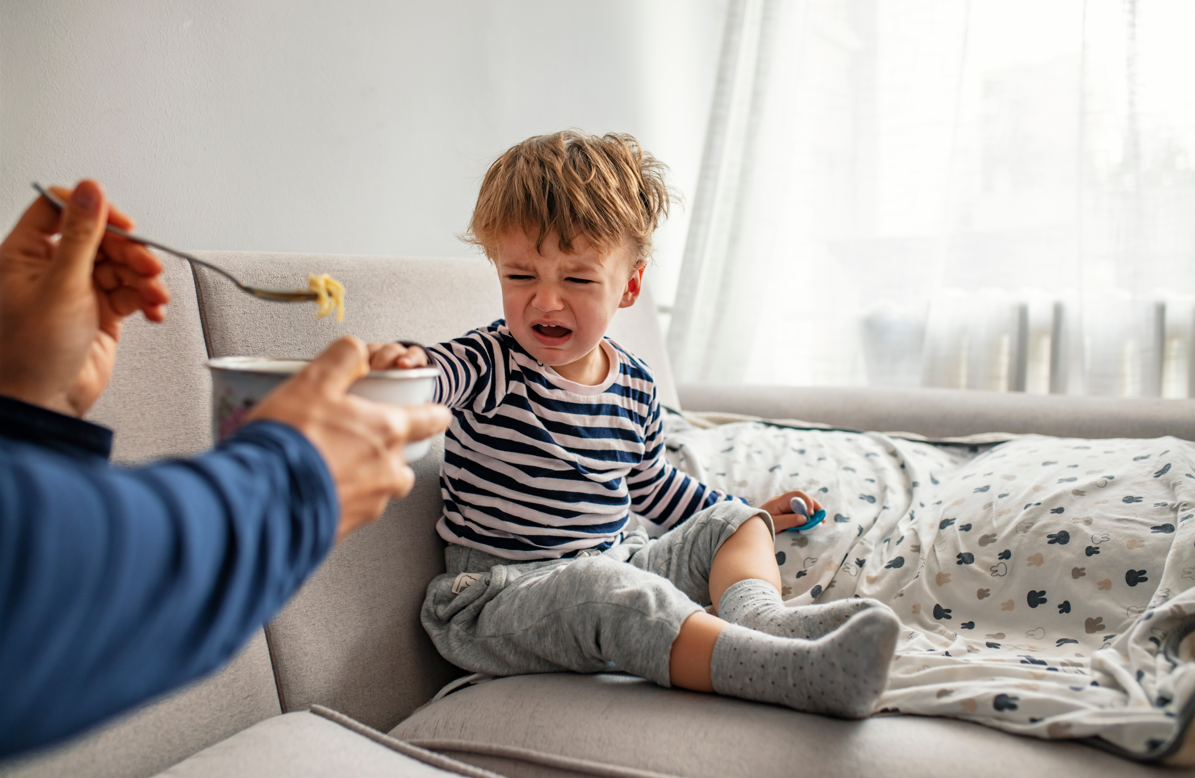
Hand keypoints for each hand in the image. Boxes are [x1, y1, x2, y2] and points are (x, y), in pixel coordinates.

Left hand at [0, 181, 168, 416]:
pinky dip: (146, 299)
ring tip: (154, 294)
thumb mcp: (60, 286)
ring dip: (143, 277)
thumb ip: (81, 236)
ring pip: (120, 266)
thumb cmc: (31, 354)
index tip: (122, 225)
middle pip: (100, 239)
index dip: (94, 211)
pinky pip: (130, 294)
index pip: (58, 210)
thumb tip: (91, 191)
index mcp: (25, 255)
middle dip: (129, 251)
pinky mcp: (100, 314)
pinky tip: (152, 309)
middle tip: (146, 267)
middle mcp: (50, 269)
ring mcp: (77, 291)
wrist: (44, 404)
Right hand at [248, 336, 450, 540]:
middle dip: (388, 450)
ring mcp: (370, 503)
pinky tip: (314, 487)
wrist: (262, 499)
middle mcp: (387, 470)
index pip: (431, 420)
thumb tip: (357, 350)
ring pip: (380, 487)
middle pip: (403, 459)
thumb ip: (342, 359)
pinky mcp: (347, 527)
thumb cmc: (290, 441)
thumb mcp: (314, 381)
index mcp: (387, 431)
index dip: (434, 414)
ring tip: (331, 464)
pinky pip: (352, 509)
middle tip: (358, 439)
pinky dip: (340, 498)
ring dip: (364, 476)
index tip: (434, 413)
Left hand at [757, 489, 822, 531]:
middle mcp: (785, 501)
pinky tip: (812, 522)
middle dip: (814, 506)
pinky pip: (800, 512)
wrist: (750, 524)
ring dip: (812, 511)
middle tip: (822, 517)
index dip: (807, 501)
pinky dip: (807, 516)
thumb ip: (788, 520)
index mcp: (780, 500)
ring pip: (803, 505)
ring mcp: (786, 506)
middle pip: (803, 498)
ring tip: (820, 520)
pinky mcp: (787, 513)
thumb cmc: (760, 522)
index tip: (811, 514)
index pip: (797, 494)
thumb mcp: (774, 523)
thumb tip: (804, 518)